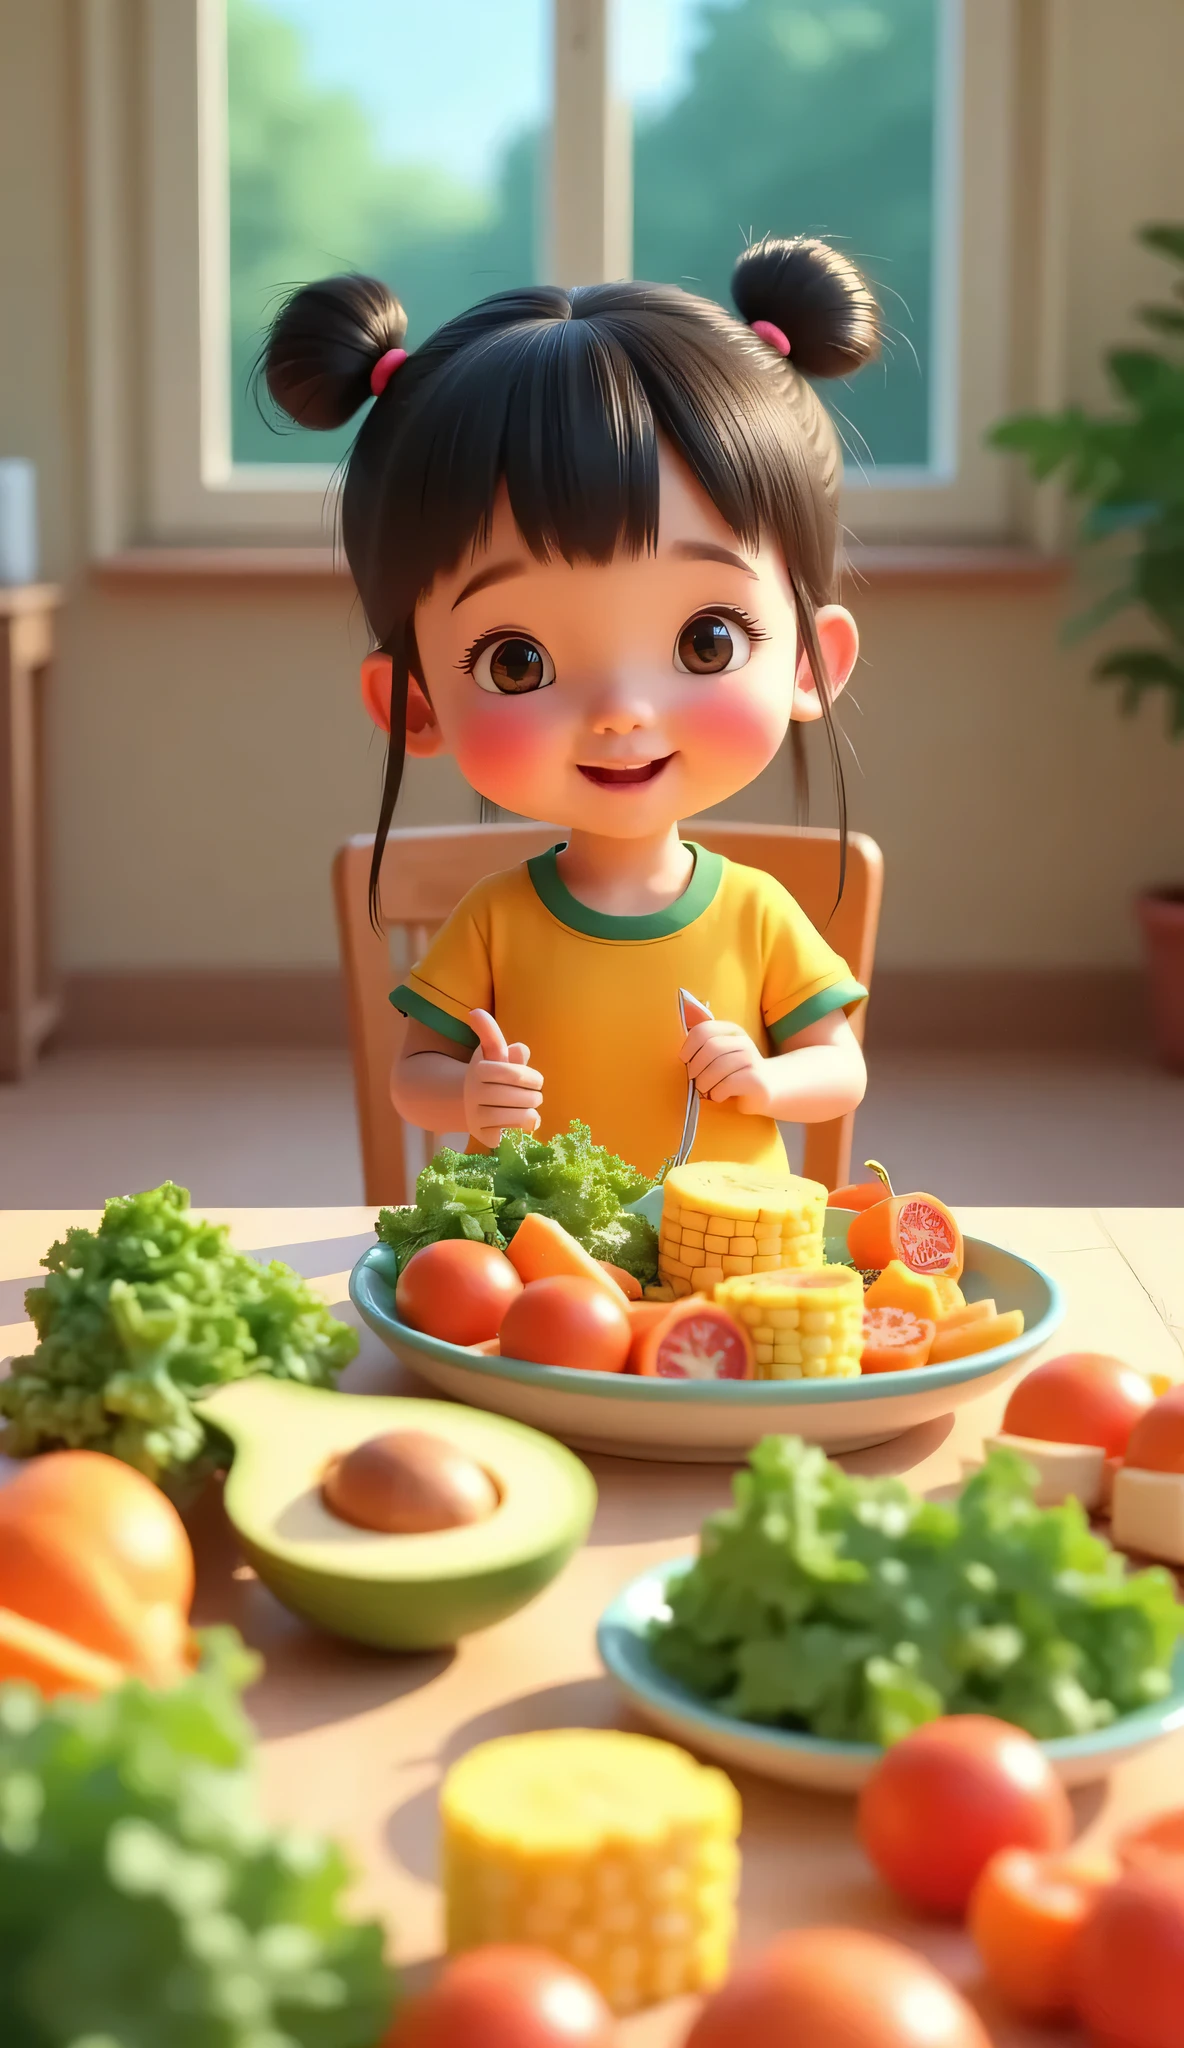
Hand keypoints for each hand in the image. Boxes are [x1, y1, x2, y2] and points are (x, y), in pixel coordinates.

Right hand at [464, 1009, 543, 1147]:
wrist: (466, 1102)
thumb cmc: (489, 1073)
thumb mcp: (493, 1052)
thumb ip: (494, 1036)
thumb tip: (476, 1014)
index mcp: (480, 1070)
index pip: (518, 1075)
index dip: (533, 1078)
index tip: (536, 1080)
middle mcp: (474, 1094)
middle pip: (523, 1097)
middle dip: (535, 1096)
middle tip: (534, 1096)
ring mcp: (476, 1117)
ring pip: (521, 1117)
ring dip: (531, 1112)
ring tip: (529, 1108)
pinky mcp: (482, 1137)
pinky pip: (514, 1134)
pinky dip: (521, 1129)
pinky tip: (516, 1123)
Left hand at [680, 1018, 772, 1114]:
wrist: (768, 1087)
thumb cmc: (734, 1071)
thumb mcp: (719, 1052)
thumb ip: (702, 1041)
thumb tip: (682, 1021)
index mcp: (732, 1030)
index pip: (704, 1030)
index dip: (688, 1046)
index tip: (684, 1060)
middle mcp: (744, 1042)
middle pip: (710, 1048)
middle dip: (695, 1067)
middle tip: (693, 1079)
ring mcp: (752, 1060)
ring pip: (718, 1067)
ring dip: (704, 1083)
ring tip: (705, 1089)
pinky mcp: (757, 1080)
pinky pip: (727, 1084)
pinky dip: (716, 1093)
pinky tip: (719, 1095)